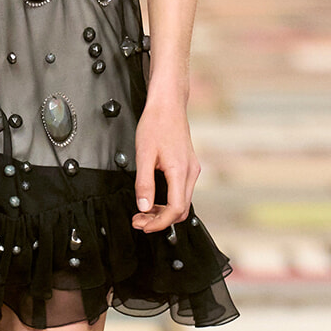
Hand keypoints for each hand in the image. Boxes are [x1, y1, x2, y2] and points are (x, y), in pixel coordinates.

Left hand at [133, 95, 199, 233]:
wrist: (168, 104)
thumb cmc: (156, 123)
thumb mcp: (144, 154)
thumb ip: (144, 183)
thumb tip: (144, 207)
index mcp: (180, 171)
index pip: (175, 209)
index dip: (159, 222)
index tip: (143, 225)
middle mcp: (190, 172)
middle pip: (181, 209)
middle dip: (159, 220)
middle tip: (139, 221)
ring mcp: (192, 169)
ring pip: (182, 202)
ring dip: (163, 211)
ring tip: (143, 212)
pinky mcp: (188, 166)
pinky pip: (181, 191)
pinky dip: (168, 201)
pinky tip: (154, 199)